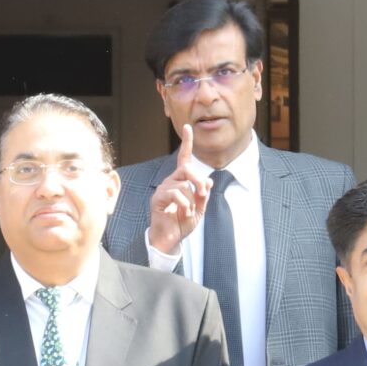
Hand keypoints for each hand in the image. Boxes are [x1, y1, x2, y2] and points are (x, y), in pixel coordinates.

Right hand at [144, 134, 209, 255]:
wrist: (170, 238)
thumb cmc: (182, 223)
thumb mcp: (199, 209)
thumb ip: (203, 195)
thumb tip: (208, 182)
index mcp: (181, 181)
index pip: (184, 158)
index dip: (187, 143)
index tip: (188, 127)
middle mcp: (171, 181)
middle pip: (186, 168)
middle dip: (198, 179)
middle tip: (203, 192)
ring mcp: (163, 189)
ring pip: (183, 184)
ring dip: (191, 199)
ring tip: (189, 211)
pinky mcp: (157, 198)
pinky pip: (175, 194)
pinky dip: (184, 204)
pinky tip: (184, 212)